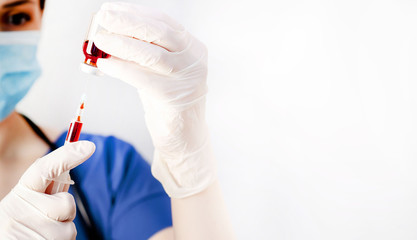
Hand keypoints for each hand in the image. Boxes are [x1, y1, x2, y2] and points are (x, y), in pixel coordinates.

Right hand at [0, 141, 94, 238]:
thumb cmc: (16, 227)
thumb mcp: (23, 205)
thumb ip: (45, 190)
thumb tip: (70, 169)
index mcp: (19, 195)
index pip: (43, 170)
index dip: (67, 157)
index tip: (88, 146)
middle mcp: (23, 212)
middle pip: (66, 203)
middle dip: (63, 212)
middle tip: (44, 220)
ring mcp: (35, 231)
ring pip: (70, 226)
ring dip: (61, 230)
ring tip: (40, 235)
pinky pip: (69, 239)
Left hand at [95, 2, 215, 197]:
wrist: (184, 135)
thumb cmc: (168, 100)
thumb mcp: (158, 68)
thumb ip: (142, 51)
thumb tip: (110, 33)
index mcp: (192, 47)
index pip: (164, 21)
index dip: (136, 12)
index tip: (113, 8)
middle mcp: (193, 59)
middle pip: (159, 32)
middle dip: (128, 22)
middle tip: (104, 17)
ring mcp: (187, 77)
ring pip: (151, 54)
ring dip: (121, 44)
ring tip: (100, 40)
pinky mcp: (174, 96)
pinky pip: (142, 77)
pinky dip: (121, 69)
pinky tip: (105, 65)